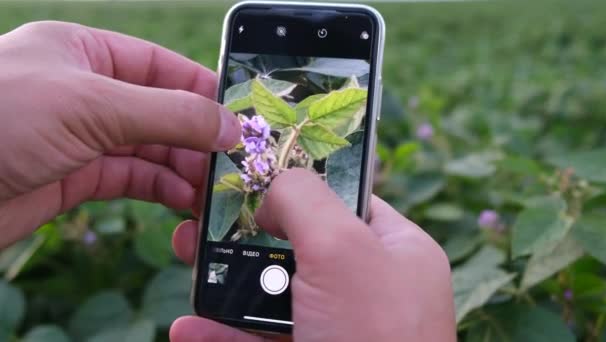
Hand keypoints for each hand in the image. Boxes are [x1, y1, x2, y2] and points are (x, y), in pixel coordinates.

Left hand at [0, 21, 239, 247]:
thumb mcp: (90, 105)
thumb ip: (167, 113)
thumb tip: (228, 125)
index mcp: (85, 53)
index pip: (160, 67)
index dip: (202, 91)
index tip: (239, 118)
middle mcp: (86, 93)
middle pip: (160, 112)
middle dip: (197, 138)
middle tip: (233, 164)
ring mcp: (81, 137)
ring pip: (150, 149)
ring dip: (185, 169)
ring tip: (214, 191)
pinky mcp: (75, 178)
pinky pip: (132, 179)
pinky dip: (161, 189)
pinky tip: (184, 201)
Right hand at [171, 169, 456, 341]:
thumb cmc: (373, 338)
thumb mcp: (342, 248)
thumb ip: (305, 198)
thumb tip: (273, 185)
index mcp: (395, 251)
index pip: (343, 198)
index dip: (296, 182)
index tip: (248, 174)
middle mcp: (369, 288)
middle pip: (297, 244)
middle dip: (245, 231)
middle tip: (202, 217)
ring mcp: (337, 330)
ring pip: (272, 295)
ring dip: (225, 281)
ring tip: (185, 259)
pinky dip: (221, 334)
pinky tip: (187, 330)